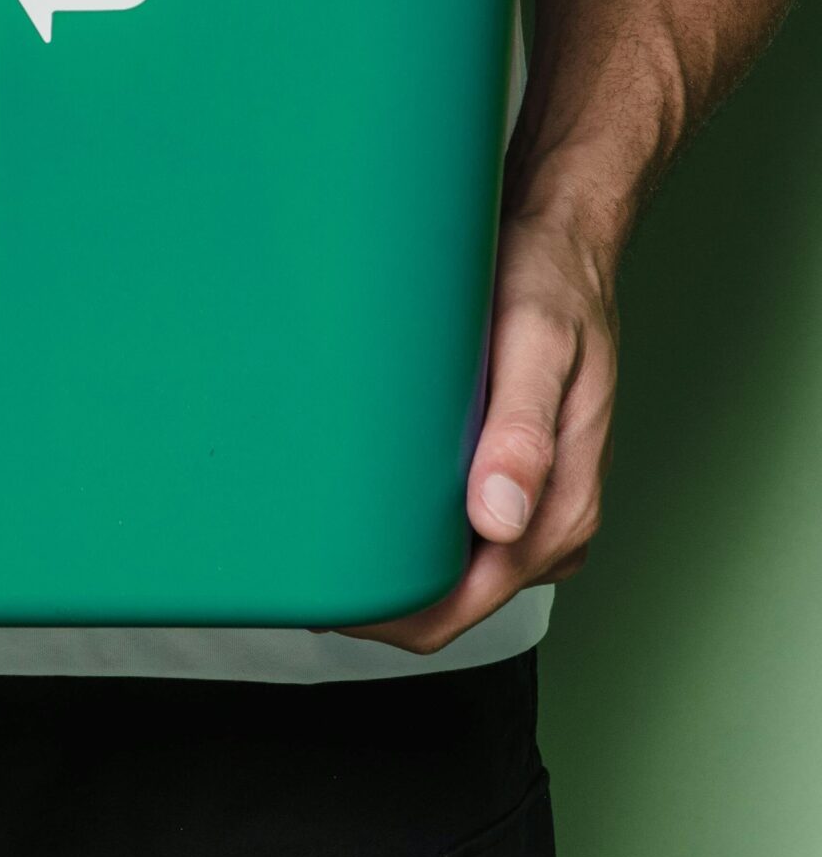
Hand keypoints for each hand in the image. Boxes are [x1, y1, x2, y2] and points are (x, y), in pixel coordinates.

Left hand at [341, 201, 617, 653]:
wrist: (564, 240)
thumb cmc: (554, 284)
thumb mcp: (539, 345)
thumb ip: (523, 432)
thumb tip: (500, 517)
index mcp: (558, 512)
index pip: (459, 610)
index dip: (385, 616)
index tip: (317, 593)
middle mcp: (543, 521)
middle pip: (444, 600)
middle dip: (372, 592)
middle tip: (291, 557)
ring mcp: (524, 502)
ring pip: (443, 566)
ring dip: (386, 556)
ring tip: (314, 523)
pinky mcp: (504, 474)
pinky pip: (447, 524)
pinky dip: (402, 518)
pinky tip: (356, 491)